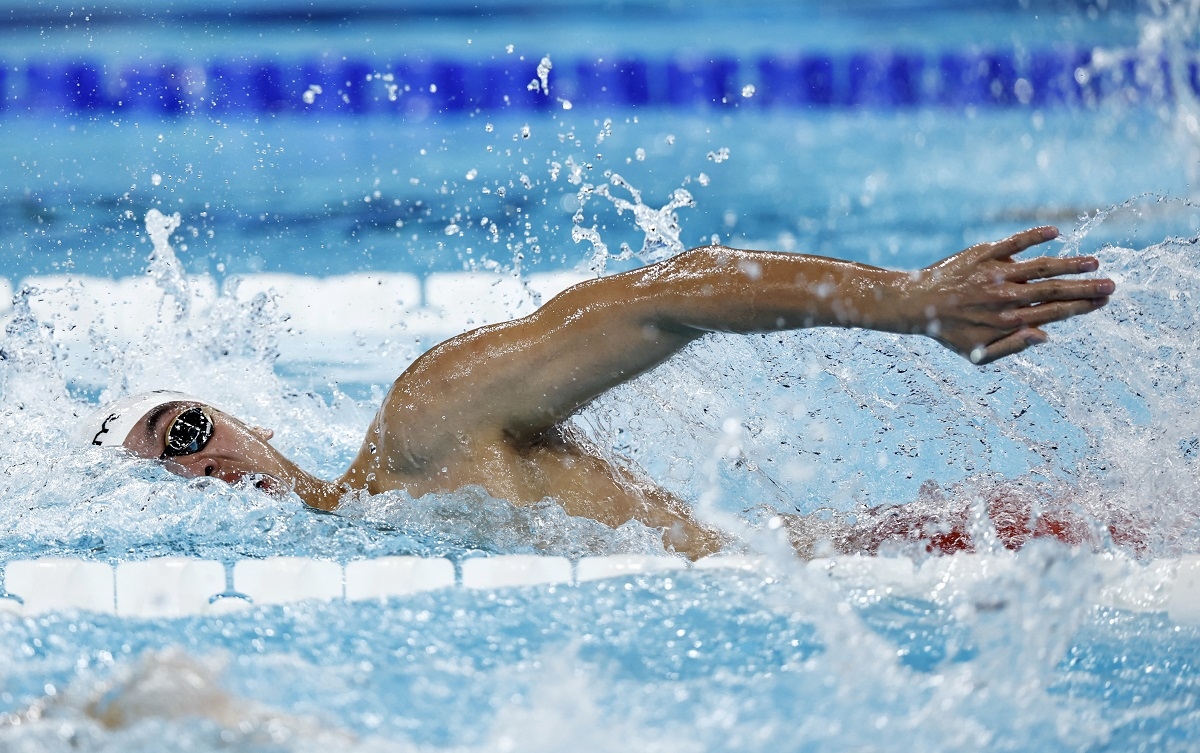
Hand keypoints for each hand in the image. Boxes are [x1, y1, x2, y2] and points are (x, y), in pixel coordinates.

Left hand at [905, 226, 1113, 364]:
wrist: (915, 304)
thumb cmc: (950, 332)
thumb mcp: (977, 354)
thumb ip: (1011, 348)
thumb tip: (1045, 337)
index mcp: (1008, 321)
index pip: (1053, 312)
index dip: (1081, 307)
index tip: (1103, 302)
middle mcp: (1005, 297)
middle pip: (1054, 290)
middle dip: (1086, 288)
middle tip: (1111, 284)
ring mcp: (995, 274)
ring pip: (1040, 266)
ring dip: (1069, 264)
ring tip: (1092, 262)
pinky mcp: (983, 254)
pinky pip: (1013, 243)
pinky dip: (1034, 236)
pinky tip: (1055, 233)